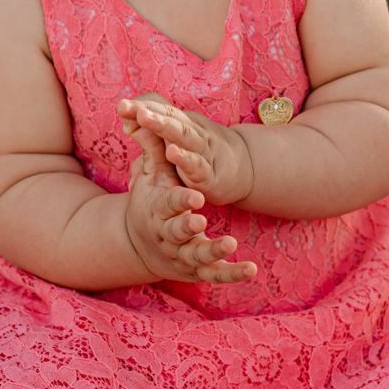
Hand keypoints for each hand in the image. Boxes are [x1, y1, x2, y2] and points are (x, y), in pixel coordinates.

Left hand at [116, 95, 253, 207]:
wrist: (244, 171)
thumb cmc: (202, 155)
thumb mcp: (176, 142)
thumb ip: (151, 134)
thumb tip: (127, 124)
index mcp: (184, 125)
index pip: (162, 111)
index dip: (142, 107)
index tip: (121, 106)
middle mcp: (194, 133)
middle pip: (171, 119)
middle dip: (149, 111)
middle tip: (128, 106)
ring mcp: (204, 151)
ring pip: (183, 135)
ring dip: (163, 126)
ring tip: (145, 118)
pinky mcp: (210, 175)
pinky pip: (197, 165)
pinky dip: (185, 158)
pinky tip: (172, 152)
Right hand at [120, 94, 256, 284]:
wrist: (143, 246)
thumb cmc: (149, 203)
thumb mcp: (150, 178)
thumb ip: (152, 149)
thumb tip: (135, 112)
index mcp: (157, 211)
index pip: (167, 205)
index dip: (179, 200)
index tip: (194, 196)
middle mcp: (168, 236)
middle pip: (176, 233)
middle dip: (186, 227)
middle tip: (201, 222)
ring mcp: (183, 255)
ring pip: (198, 256)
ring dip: (213, 250)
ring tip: (232, 242)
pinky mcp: (197, 270)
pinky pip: (216, 275)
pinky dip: (232, 274)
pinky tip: (252, 269)